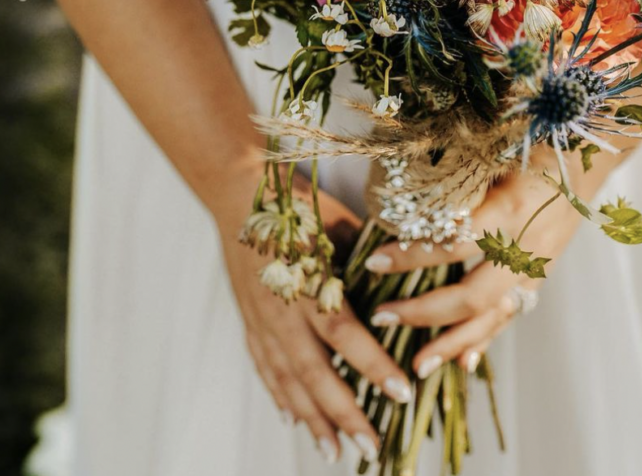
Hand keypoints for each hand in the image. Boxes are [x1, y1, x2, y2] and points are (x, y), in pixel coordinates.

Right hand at [216, 167, 412, 463]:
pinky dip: (280, 397)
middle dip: (345, 413)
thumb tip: (401, 278)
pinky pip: (265, 368)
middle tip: (371, 447)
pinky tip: (293, 420)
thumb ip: (366, 256)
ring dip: (313, 419)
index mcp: (310, 282)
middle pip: (316, 372)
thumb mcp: (339, 222)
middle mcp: (284, 309)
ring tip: (334, 452)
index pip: (346, 334)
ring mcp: (262, 320)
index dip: (374, 365)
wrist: (238, 193)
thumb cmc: (297, 202)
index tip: (402, 393)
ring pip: (288, 380)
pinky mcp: (249, 321)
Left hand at [364, 170, 582, 378]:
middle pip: (473, 295)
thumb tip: (403, 199)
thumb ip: (459, 181)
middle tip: (382, 317)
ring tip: (418, 364)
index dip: (412, 256)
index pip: (454, 243)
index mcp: (512, 208)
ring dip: (453, 342)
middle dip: (425, 312)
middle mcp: (526, 246)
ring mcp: (536, 267)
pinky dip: (487, 339)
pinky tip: (463, 361)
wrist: (582, 161)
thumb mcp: (493, 154)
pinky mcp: (539, 277)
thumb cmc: (528, 148)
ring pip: (494, 317)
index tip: (375, 260)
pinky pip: (511, 316)